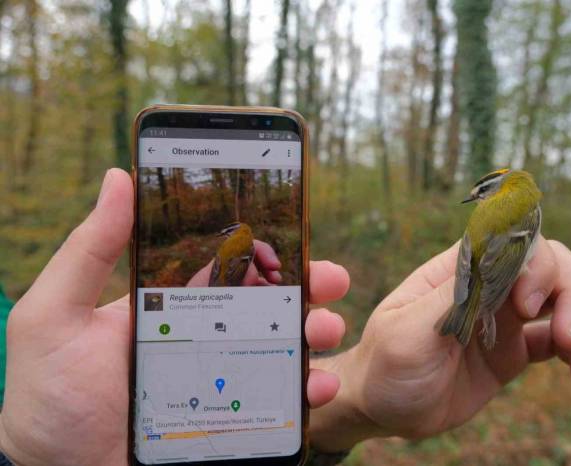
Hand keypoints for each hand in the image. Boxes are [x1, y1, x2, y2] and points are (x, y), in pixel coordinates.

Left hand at [0, 169, 349, 465]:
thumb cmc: (51, 398)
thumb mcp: (56, 316)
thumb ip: (88, 251)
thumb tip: (119, 179)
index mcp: (172, 307)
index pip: (228, 271)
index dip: (265, 253)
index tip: (292, 241)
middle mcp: (205, 339)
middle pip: (269, 305)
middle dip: (307, 288)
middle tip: (331, 279)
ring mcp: (224, 380)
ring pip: (285, 347)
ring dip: (316, 331)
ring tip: (327, 328)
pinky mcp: (237, 419)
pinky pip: (283, 400)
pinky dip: (312, 388)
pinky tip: (320, 383)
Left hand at [310, 237, 570, 450]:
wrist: (384, 409)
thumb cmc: (385, 365)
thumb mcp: (407, 332)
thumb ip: (452, 297)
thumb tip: (494, 255)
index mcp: (459, 270)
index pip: (513, 241)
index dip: (535, 264)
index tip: (526, 307)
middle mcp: (487, 285)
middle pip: (551, 263)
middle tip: (570, 339)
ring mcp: (505, 316)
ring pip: (565, 297)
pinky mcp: (515, 350)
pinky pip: (561, 342)